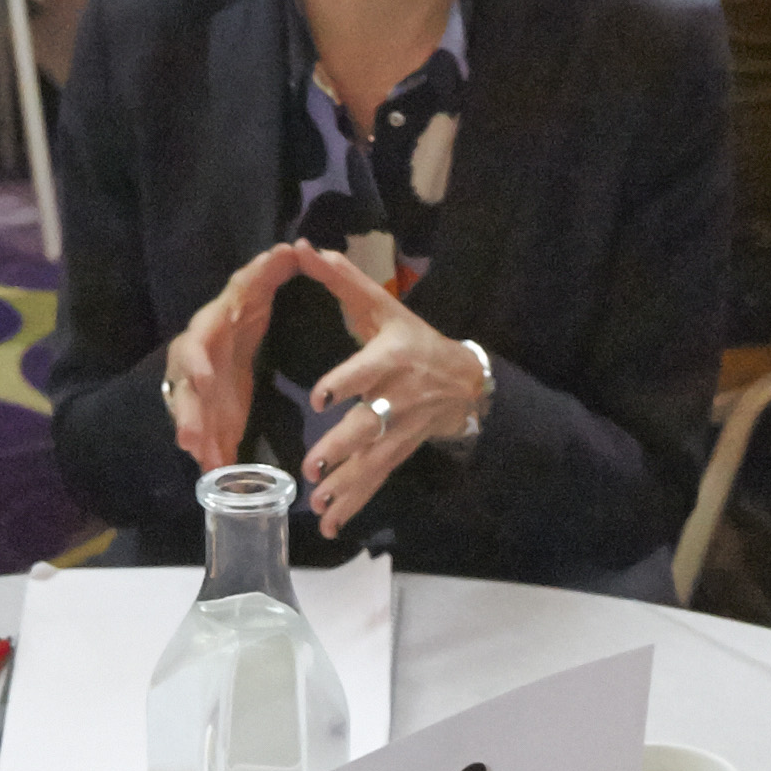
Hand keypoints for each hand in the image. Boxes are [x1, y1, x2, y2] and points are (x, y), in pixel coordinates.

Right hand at [158, 241, 317, 470]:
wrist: (230, 341)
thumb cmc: (241, 316)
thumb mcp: (254, 293)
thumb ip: (267, 273)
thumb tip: (292, 247)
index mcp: (206, 332)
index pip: (195, 345)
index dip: (197, 366)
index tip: (207, 384)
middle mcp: (193, 362)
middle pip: (184, 393)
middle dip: (186, 414)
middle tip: (190, 439)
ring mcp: (195, 390)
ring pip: (189, 416)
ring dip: (194, 441)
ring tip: (199, 463)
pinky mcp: (204, 412)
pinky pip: (203, 435)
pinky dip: (208, 454)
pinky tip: (212, 472)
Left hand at [288, 246, 484, 537]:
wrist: (464, 379)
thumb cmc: (412, 337)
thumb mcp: (384, 307)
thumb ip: (344, 281)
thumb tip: (306, 248)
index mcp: (391, 359)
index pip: (367, 372)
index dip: (345, 384)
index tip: (321, 399)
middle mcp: (397, 398)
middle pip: (369, 426)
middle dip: (341, 449)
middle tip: (312, 467)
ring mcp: (400, 430)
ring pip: (372, 461)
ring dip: (345, 486)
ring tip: (318, 505)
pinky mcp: (399, 452)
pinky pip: (376, 480)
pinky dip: (353, 504)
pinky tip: (330, 523)